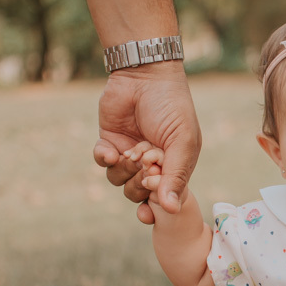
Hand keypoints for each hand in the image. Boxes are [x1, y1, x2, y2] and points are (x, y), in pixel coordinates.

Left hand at [93, 64, 200, 222]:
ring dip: (123, 170)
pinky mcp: (110, 141)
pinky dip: (105, 159)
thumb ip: (176, 176)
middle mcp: (151, 164)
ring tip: (132, 153)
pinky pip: (102, 162)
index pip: (163, 197)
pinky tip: (112, 151)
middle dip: (140, 184)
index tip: (154, 192)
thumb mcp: (183, 141)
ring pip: (118, 181)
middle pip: (139, 194)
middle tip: (145, 166)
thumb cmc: (172, 106)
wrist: (145, 75)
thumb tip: (172, 210)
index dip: (156, 200)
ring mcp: (130, 153)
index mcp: (174, 166)